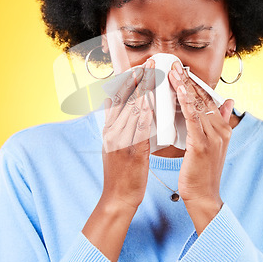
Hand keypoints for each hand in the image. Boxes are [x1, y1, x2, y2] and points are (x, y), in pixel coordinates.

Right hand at [101, 59, 154, 210]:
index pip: (117, 99)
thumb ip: (117, 125)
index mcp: (109, 130)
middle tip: (148, 64)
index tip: (138, 67)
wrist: (118, 198)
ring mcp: (120, 142)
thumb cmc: (122, 172)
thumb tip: (118, 104)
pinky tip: (149, 105)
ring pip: (131, 111)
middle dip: (137, 80)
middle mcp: (112, 133)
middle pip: (124, 100)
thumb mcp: (114, 145)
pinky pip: (138, 132)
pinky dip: (143, 117)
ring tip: (153, 76)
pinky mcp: (131, 153)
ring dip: (143, 91)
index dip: (127, 81)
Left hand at [168, 61, 233, 208]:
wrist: (204, 196)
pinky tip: (178, 91)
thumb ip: (220, 121)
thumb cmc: (203, 171)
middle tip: (174, 63)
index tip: (182, 70)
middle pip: (203, 98)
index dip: (195, 83)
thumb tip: (229, 101)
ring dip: (184, 86)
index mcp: (223, 128)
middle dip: (188, 80)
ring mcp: (213, 137)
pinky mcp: (201, 145)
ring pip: (197, 105)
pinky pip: (193, 119)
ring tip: (173, 71)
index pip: (208, 99)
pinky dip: (186, 103)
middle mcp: (220, 130)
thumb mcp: (214, 144)